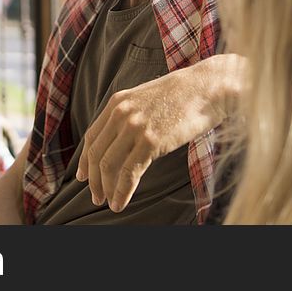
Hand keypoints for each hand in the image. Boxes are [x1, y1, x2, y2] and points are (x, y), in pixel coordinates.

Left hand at [76, 54, 244, 212]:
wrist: (208, 87)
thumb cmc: (184, 95)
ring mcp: (135, 127)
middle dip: (94, 180)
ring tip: (109, 203)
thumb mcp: (147, 100)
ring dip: (106, 189)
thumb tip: (123, 141)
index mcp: (117, 103)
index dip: (85, 160)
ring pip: (108, 165)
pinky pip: (129, 172)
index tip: (83, 176)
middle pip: (96, 153)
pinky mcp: (151, 140)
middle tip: (96, 197)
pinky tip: (121, 203)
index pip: (92, 137)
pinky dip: (122, 191)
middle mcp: (121, 113)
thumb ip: (132, 116)